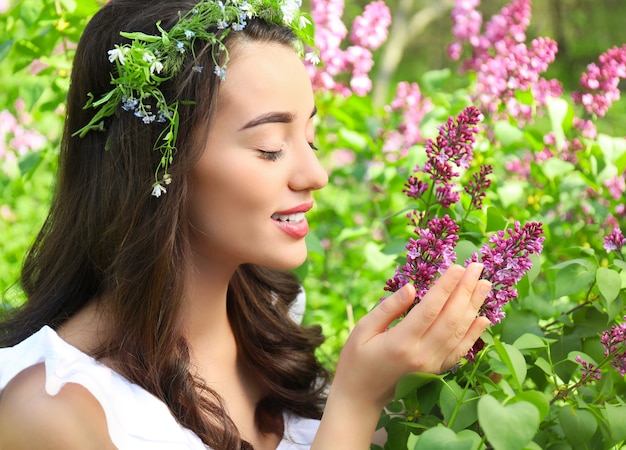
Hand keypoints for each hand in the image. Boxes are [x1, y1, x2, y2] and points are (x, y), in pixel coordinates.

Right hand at [334, 262, 490, 408]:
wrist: (360, 397)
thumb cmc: (356, 359)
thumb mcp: (363, 329)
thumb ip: (388, 308)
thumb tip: (412, 287)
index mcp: (401, 342)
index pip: (430, 309)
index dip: (446, 287)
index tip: (457, 266)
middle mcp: (422, 355)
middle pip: (451, 318)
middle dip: (465, 290)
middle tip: (477, 267)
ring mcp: (432, 366)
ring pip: (459, 333)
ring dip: (474, 307)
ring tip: (485, 284)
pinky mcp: (436, 372)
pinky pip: (460, 351)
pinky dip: (474, 334)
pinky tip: (483, 318)